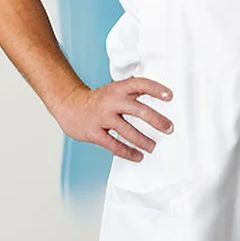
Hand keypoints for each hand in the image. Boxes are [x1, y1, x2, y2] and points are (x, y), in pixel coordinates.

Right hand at [50, 77, 173, 161]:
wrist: (70, 105)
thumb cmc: (99, 100)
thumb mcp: (114, 90)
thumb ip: (133, 93)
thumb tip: (160, 97)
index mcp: (118, 88)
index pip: (140, 84)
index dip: (155, 89)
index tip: (170, 96)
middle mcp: (111, 101)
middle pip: (139, 110)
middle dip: (157, 120)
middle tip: (169, 128)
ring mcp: (102, 118)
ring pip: (128, 131)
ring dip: (144, 141)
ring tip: (153, 147)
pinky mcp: (95, 133)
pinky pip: (114, 145)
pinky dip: (128, 152)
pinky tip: (138, 156)